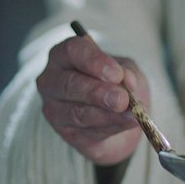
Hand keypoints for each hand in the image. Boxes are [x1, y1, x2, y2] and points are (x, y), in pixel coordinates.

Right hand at [36, 35, 149, 164]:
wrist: (118, 115)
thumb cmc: (116, 83)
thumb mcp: (125, 70)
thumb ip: (126, 71)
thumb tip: (127, 79)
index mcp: (64, 55)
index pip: (73, 51)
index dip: (95, 62)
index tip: (117, 74)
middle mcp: (52, 80)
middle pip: (71, 85)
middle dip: (99, 93)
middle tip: (122, 99)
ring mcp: (55, 108)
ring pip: (78, 113)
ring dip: (108, 115)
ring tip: (132, 114)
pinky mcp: (66, 132)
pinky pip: (87, 132)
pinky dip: (111, 128)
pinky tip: (128, 123)